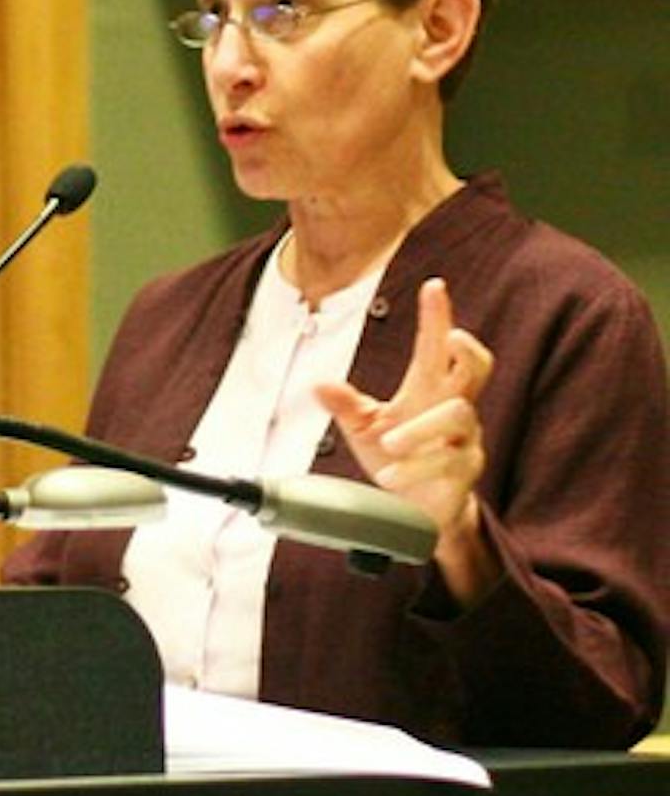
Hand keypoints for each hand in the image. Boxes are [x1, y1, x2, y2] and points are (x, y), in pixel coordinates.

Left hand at [314, 277, 498, 602]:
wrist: (416, 509)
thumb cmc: (397, 457)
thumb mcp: (364, 428)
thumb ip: (346, 405)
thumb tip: (318, 384)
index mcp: (428, 389)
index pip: (437, 346)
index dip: (437, 316)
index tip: (434, 286)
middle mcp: (452, 407)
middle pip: (478, 367)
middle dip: (469, 350)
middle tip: (452, 339)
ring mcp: (464, 439)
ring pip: (459, 415)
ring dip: (421, 428)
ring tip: (387, 443)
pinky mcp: (465, 470)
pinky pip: (449, 462)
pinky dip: (416, 467)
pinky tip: (391, 476)